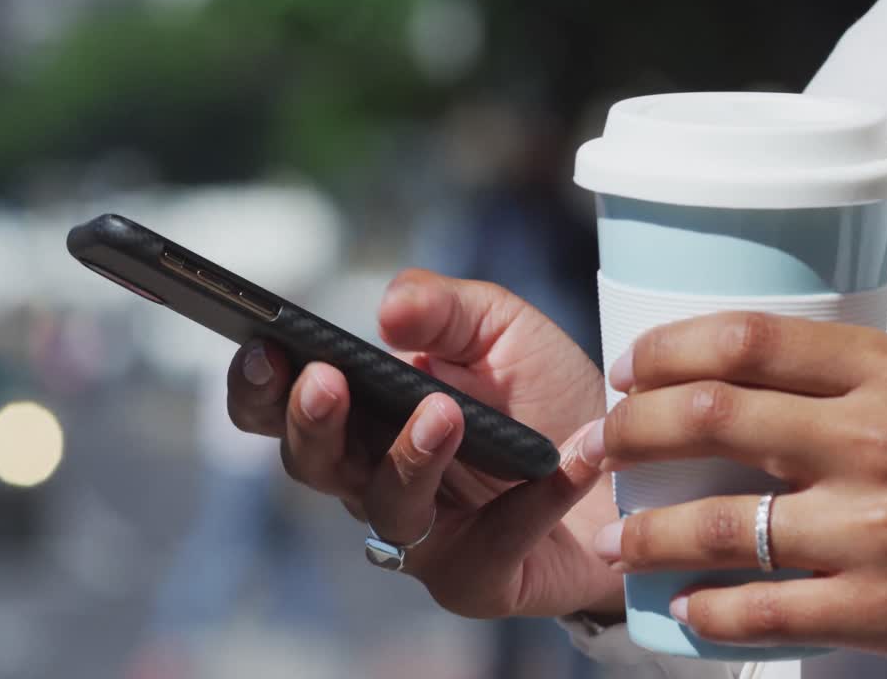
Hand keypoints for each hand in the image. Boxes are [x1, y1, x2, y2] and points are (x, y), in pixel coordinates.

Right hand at [227, 269, 623, 618]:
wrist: (627, 466)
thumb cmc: (544, 396)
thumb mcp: (500, 328)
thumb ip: (443, 308)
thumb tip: (388, 311)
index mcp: (362, 415)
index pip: (281, 407)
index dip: (259, 385)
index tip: (266, 348)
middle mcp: (374, 478)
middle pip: (313, 463)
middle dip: (311, 423)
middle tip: (326, 382)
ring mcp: (422, 537)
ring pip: (389, 506)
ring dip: (410, 457)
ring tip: (445, 412)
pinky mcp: (478, 578)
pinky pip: (495, 541)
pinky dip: (535, 499)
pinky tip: (571, 458)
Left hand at [593, 312, 886, 671]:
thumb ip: (847, 379)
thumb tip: (742, 379)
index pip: (742, 339)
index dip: (663, 350)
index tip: (628, 369)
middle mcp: (870, 440)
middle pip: (705, 417)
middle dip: (627, 430)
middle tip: (596, 444)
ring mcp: (873, 528)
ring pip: (715, 524)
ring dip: (645, 533)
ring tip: (614, 540)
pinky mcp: (883, 610)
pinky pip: (762, 612)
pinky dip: (706, 611)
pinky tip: (683, 607)